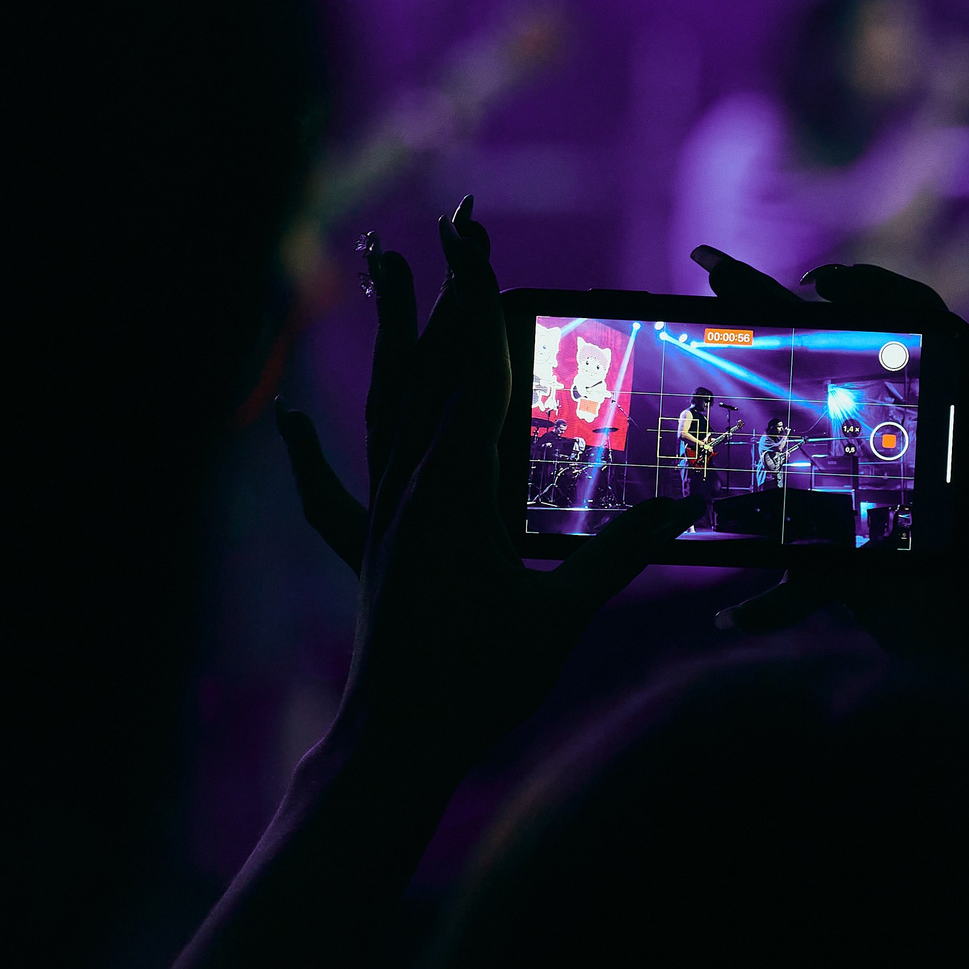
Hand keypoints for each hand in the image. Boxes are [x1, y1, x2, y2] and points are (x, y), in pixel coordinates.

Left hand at [277, 198, 698, 774]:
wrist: (396, 743)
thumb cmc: (478, 684)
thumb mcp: (559, 617)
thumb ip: (617, 555)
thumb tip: (683, 507)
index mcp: (455, 492)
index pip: (473, 372)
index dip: (480, 300)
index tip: (477, 237)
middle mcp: (409, 488)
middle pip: (425, 368)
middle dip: (440, 292)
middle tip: (446, 224)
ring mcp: (383, 514)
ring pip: (385, 405)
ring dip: (392, 337)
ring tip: (384, 271)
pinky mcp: (369, 546)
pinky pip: (335, 481)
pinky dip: (312, 445)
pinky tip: (285, 420)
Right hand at [693, 245, 968, 909]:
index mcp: (937, 410)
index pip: (892, 331)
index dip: (858, 293)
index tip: (814, 284)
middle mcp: (886, 444)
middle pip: (821, 369)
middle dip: (761, 318)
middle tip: (708, 273)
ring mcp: (854, 501)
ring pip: (783, 460)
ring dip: (729, 437)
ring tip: (679, 399)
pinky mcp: (837, 563)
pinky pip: (788, 571)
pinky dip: (763, 602)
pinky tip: (730, 610)